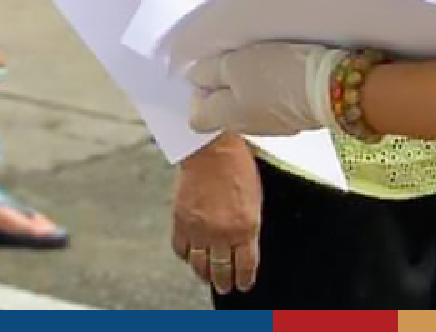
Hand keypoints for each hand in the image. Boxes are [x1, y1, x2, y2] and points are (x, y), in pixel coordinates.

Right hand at [171, 137, 262, 294]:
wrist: (212, 147)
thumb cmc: (238, 168)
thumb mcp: (255, 200)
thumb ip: (249, 227)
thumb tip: (245, 248)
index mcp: (246, 227)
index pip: (246, 267)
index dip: (245, 279)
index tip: (244, 285)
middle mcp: (222, 232)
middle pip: (222, 271)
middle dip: (225, 282)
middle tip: (226, 287)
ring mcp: (199, 228)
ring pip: (200, 265)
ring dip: (205, 275)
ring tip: (208, 277)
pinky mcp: (181, 220)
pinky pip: (181, 249)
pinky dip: (186, 255)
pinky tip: (191, 255)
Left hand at [188, 42, 342, 136]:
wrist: (331, 87)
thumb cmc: (276, 74)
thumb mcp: (233, 64)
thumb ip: (208, 71)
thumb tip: (195, 78)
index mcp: (225, 117)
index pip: (196, 117)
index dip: (197, 93)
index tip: (208, 68)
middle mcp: (246, 128)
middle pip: (223, 109)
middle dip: (224, 84)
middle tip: (234, 57)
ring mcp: (273, 126)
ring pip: (249, 104)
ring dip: (249, 83)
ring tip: (260, 58)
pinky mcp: (296, 117)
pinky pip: (273, 102)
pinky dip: (273, 87)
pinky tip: (283, 68)